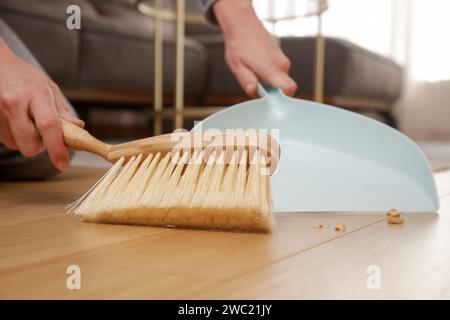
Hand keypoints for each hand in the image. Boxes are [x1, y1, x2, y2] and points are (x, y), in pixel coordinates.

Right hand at [0, 39, 83, 170]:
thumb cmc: (25, 78)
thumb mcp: (49, 89)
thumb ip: (62, 112)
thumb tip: (79, 128)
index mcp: (36, 94)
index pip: (49, 126)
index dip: (56, 148)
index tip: (62, 163)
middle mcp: (14, 101)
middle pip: (28, 144)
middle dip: (37, 146)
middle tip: (40, 133)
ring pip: (13, 144)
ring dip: (22, 139)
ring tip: (23, 120)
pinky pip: (2, 139)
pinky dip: (10, 134)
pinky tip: (11, 119)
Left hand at [213, 0, 296, 96]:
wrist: (243, 25)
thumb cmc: (239, 45)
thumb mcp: (237, 67)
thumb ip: (247, 81)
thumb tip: (255, 91)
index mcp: (271, 69)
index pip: (289, 89)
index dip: (283, 100)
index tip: (271, 101)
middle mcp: (282, 65)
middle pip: (282, 89)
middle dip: (270, 92)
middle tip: (254, 84)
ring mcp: (283, 60)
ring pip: (279, 81)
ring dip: (268, 83)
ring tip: (253, 72)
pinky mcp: (281, 58)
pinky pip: (278, 73)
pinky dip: (269, 75)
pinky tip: (257, 67)